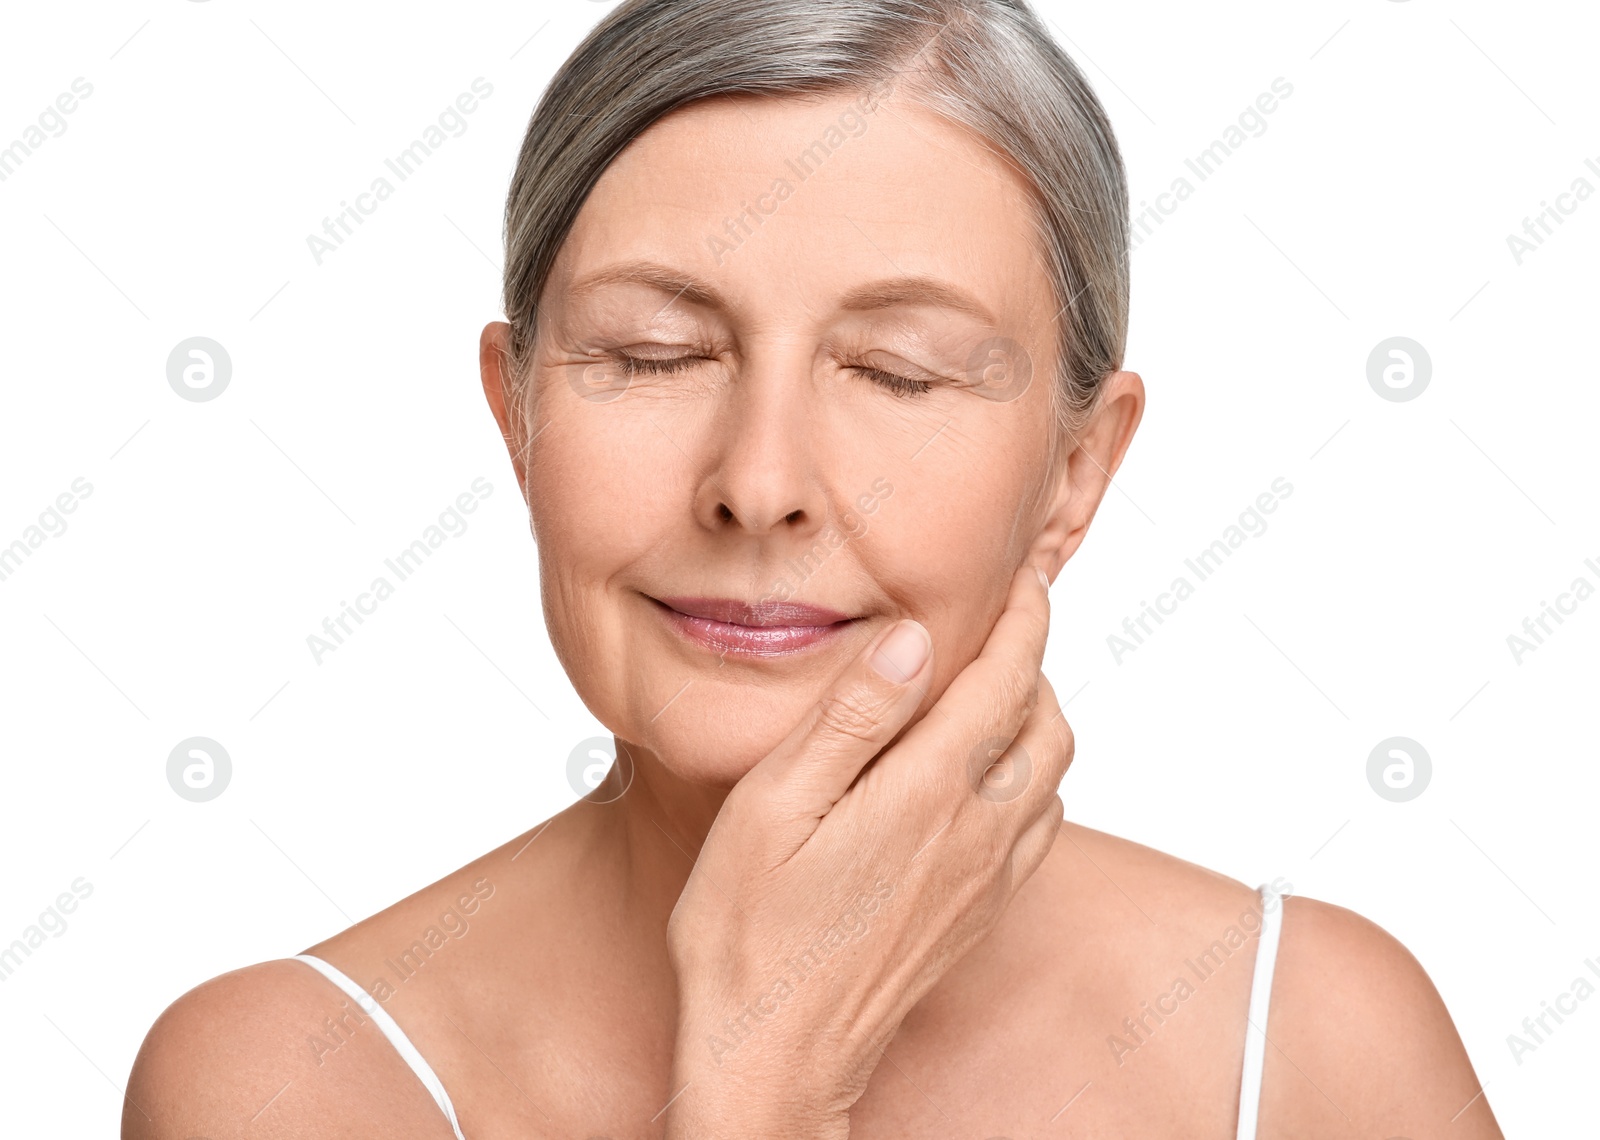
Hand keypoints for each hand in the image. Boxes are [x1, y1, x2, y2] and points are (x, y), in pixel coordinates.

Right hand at [662, 562, 1071, 1137]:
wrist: (776, 1062)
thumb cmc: (748, 935)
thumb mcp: (772, 808)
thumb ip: (849, 718)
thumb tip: (911, 638)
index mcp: (926, 793)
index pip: (1006, 677)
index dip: (1024, 615)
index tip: (1021, 575)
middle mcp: (976, 833)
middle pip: (1047, 720)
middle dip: (1034, 658)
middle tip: (998, 621)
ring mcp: (984, 880)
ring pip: (1052, 773)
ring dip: (1035, 717)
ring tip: (986, 687)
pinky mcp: (978, 915)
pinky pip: (1038, 827)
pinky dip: (1030, 777)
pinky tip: (980, 776)